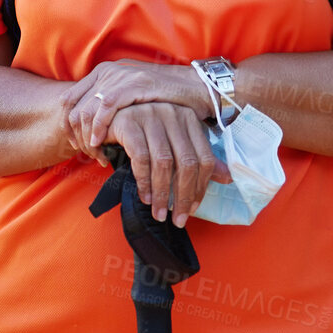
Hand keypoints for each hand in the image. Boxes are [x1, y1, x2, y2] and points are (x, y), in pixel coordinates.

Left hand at [62, 60, 212, 157]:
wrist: (197, 88)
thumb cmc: (164, 99)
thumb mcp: (130, 100)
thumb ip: (110, 108)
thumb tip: (90, 129)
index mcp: (102, 73)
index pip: (69, 99)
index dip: (67, 126)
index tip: (75, 146)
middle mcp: (107, 71)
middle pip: (73, 106)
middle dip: (75, 134)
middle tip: (86, 154)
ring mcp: (120, 75)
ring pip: (86, 109)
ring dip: (86, 136)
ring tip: (95, 154)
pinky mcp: (135, 83)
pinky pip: (106, 106)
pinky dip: (99, 127)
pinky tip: (101, 143)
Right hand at [105, 103, 227, 227]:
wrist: (105, 115)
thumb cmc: (142, 132)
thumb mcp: (173, 142)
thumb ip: (197, 157)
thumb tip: (227, 178)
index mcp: (189, 119)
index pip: (204, 158)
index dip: (201, 187)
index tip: (193, 208)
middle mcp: (172, 114)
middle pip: (187, 162)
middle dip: (183, 196)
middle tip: (178, 219)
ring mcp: (150, 115)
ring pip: (164, 163)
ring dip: (162, 193)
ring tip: (159, 212)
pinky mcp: (128, 122)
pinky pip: (141, 158)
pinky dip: (144, 182)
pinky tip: (145, 196)